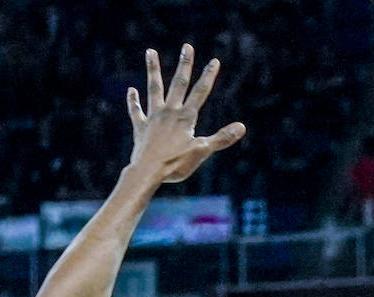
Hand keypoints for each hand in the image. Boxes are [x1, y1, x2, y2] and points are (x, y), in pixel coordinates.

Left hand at [128, 44, 246, 183]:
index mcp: (186, 117)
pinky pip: (136, 111)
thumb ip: (222, 138)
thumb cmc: (176, 164)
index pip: (200, 92)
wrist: (148, 172)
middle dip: (185, 65)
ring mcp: (154, 118)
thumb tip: (242, 127)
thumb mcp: (202, 151)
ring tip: (151, 52)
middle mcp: (170, 112)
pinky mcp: (141, 128)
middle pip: (178, 84)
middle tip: (187, 47)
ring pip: (154, 89)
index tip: (214, 61)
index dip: (208, 76)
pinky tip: (132, 90)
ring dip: (153, 70)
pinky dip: (133, 101)